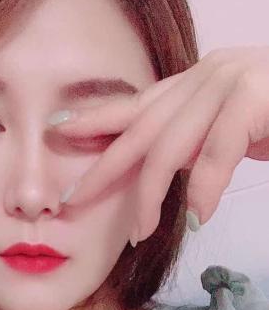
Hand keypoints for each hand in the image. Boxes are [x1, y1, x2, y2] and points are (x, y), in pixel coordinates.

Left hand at [49, 46, 268, 244]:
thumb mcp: (226, 130)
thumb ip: (192, 143)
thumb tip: (159, 174)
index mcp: (195, 84)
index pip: (136, 107)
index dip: (95, 124)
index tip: (59, 142)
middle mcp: (206, 76)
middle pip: (142, 128)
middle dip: (106, 168)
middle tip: (76, 202)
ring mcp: (231, 82)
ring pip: (173, 142)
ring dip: (152, 193)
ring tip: (140, 232)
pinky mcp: (256, 96)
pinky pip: (219, 147)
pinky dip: (205, 185)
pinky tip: (197, 215)